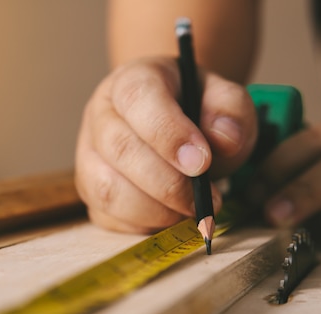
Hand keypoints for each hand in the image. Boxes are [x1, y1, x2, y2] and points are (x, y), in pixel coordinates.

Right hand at [75, 56, 256, 233]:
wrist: (177, 126)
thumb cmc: (198, 111)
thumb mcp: (225, 100)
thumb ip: (231, 111)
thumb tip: (224, 139)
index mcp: (132, 80)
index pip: (138, 100)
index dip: (169, 134)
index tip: (202, 163)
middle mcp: (101, 115)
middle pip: (119, 149)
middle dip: (168, 183)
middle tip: (206, 199)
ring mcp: (88, 155)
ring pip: (107, 189)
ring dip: (155, 210)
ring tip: (190, 211)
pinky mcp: (90, 190)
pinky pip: (107, 216)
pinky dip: (143, 225)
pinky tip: (170, 216)